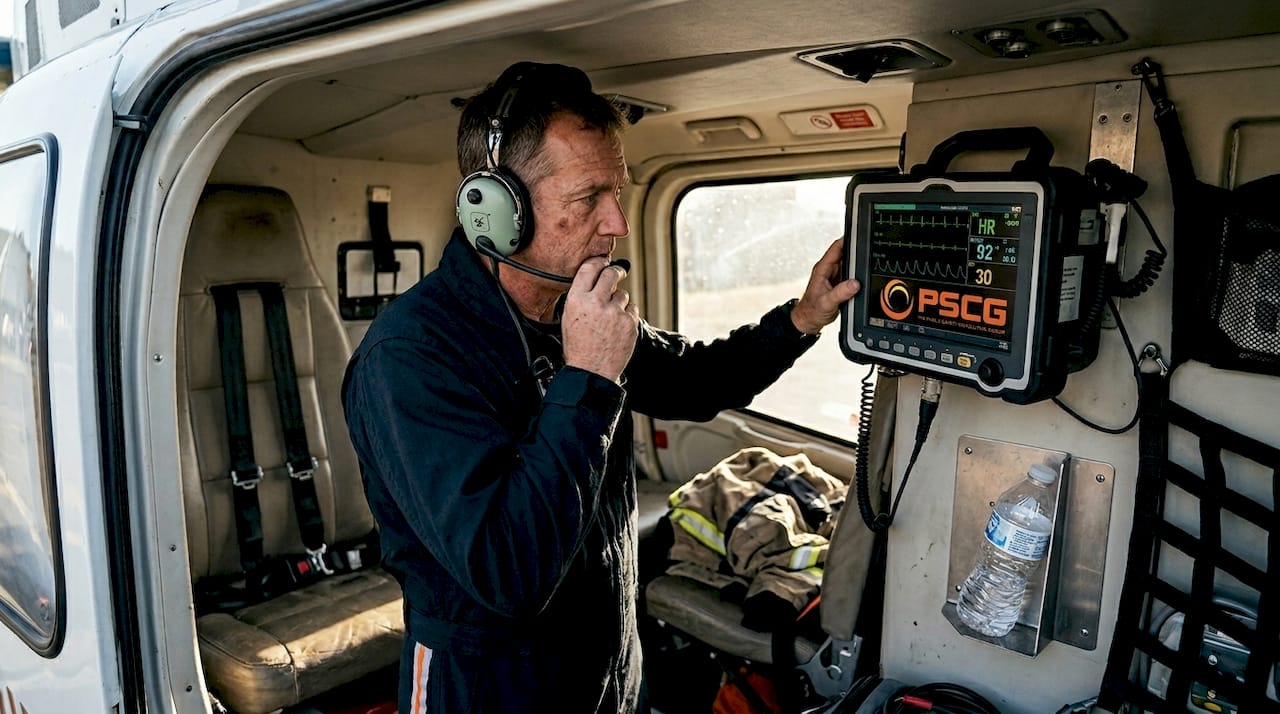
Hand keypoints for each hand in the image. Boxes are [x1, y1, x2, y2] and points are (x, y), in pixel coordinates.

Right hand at [562, 258, 639, 382]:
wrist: (591, 371)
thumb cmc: (578, 347)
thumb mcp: (568, 318)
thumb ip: (581, 297)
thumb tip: (595, 280)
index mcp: (577, 300)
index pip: (589, 268)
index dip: (598, 262)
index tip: (603, 262)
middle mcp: (596, 302)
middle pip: (610, 273)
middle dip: (615, 272)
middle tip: (618, 273)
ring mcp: (614, 312)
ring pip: (623, 294)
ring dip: (619, 301)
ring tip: (610, 318)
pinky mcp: (629, 322)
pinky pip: (632, 309)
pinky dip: (627, 315)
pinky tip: (618, 327)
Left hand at [791, 238, 860, 334]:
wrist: (809, 320)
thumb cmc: (812, 311)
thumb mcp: (827, 302)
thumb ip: (841, 293)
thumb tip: (854, 284)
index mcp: (822, 269)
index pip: (836, 248)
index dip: (847, 240)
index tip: (858, 235)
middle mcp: (828, 270)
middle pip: (845, 254)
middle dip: (856, 252)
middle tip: (868, 253)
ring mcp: (834, 276)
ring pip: (849, 264)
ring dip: (857, 264)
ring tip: (867, 266)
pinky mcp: (839, 283)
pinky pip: (851, 274)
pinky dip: (857, 274)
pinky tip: (862, 278)